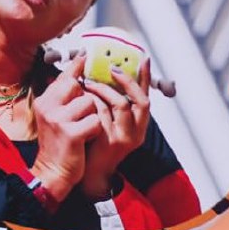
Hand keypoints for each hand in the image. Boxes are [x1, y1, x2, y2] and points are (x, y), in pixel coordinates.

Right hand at [30, 54, 100, 203]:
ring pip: (90, 103)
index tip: (85, 54)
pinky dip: (95, 130)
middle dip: (88, 98)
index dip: (76, 66)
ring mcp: (58, 119)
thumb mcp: (54, 117)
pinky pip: (94, 121)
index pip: (63, 77)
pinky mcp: (70, 133)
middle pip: (78, 86)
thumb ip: (62, 97)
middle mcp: (48, 106)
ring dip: (93, 116)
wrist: (52, 172)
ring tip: (84, 129)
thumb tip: (74, 76)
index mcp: (45, 101)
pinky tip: (87, 138)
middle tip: (85, 113)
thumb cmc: (58, 144)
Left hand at [80, 59, 151, 199]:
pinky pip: (101, 113)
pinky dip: (92, 101)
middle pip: (140, 100)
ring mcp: (123, 137)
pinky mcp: (108, 142)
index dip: (146, 78)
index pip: (146, 97)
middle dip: (126, 81)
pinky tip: (82, 96)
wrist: (89, 171)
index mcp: (139, 125)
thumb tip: (107, 74)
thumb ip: (113, 104)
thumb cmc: (97, 142)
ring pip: (119, 104)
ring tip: (88, 81)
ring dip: (102, 88)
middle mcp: (136, 132)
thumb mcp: (112, 122)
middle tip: (111, 68)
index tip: (144, 58)